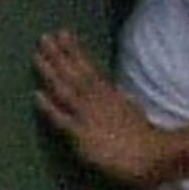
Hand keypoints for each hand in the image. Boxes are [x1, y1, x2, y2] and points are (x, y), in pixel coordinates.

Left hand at [34, 31, 172, 188]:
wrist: (152, 156)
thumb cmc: (146, 138)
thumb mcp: (134, 111)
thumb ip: (121, 101)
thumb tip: (118, 93)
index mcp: (111, 94)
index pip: (89, 67)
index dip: (74, 50)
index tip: (63, 34)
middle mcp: (98, 100)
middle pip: (75, 73)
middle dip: (59, 54)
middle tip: (44, 36)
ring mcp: (89, 115)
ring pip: (67, 89)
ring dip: (51, 72)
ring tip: (37, 55)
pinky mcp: (82, 134)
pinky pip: (63, 118)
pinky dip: (49, 107)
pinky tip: (36, 94)